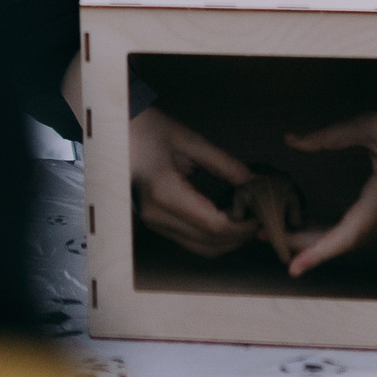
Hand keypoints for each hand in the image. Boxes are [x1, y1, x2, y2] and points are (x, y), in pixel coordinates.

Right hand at [128, 107, 256, 257]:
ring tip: (248, 218)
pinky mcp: (154, 223)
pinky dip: (215, 237)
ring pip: (202, 249)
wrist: (113, 130)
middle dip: (241, 236)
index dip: (244, 225)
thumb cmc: (147, 127)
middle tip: (263, 217)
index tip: (264, 213)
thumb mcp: (190, 140)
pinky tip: (228, 218)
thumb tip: (256, 184)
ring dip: (229, 240)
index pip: (214, 225)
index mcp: (163, 191)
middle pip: (210, 244)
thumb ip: (225, 165)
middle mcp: (156, 215)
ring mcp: (152, 222)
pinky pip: (191, 241)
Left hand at [279, 111, 376, 274]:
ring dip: (311, 239)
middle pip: (339, 241)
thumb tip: (290, 141)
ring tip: (273, 229)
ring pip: (345, 238)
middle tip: (261, 234)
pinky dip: (327, 232)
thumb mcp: (370, 126)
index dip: (319, 253)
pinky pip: (353, 231)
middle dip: (300, 244)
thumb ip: (329, 136)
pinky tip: (302, 226)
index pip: (348, 234)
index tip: (295, 267)